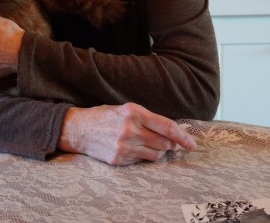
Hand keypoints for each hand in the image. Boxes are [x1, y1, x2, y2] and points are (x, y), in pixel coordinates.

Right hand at [57, 103, 195, 165]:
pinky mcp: (118, 159)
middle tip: (174, 144)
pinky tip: (135, 148)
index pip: (166, 126)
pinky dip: (143, 156)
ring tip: (151, 145)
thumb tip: (171, 132)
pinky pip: (140, 161)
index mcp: (133, 112)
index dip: (182, 136)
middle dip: (172, 145)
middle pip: (164, 143)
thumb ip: (147, 119)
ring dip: (159, 151)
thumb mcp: (126, 109)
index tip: (191, 143)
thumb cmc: (105, 116)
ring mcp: (124, 146)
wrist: (78, 129)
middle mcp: (130, 129)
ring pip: (155, 154)